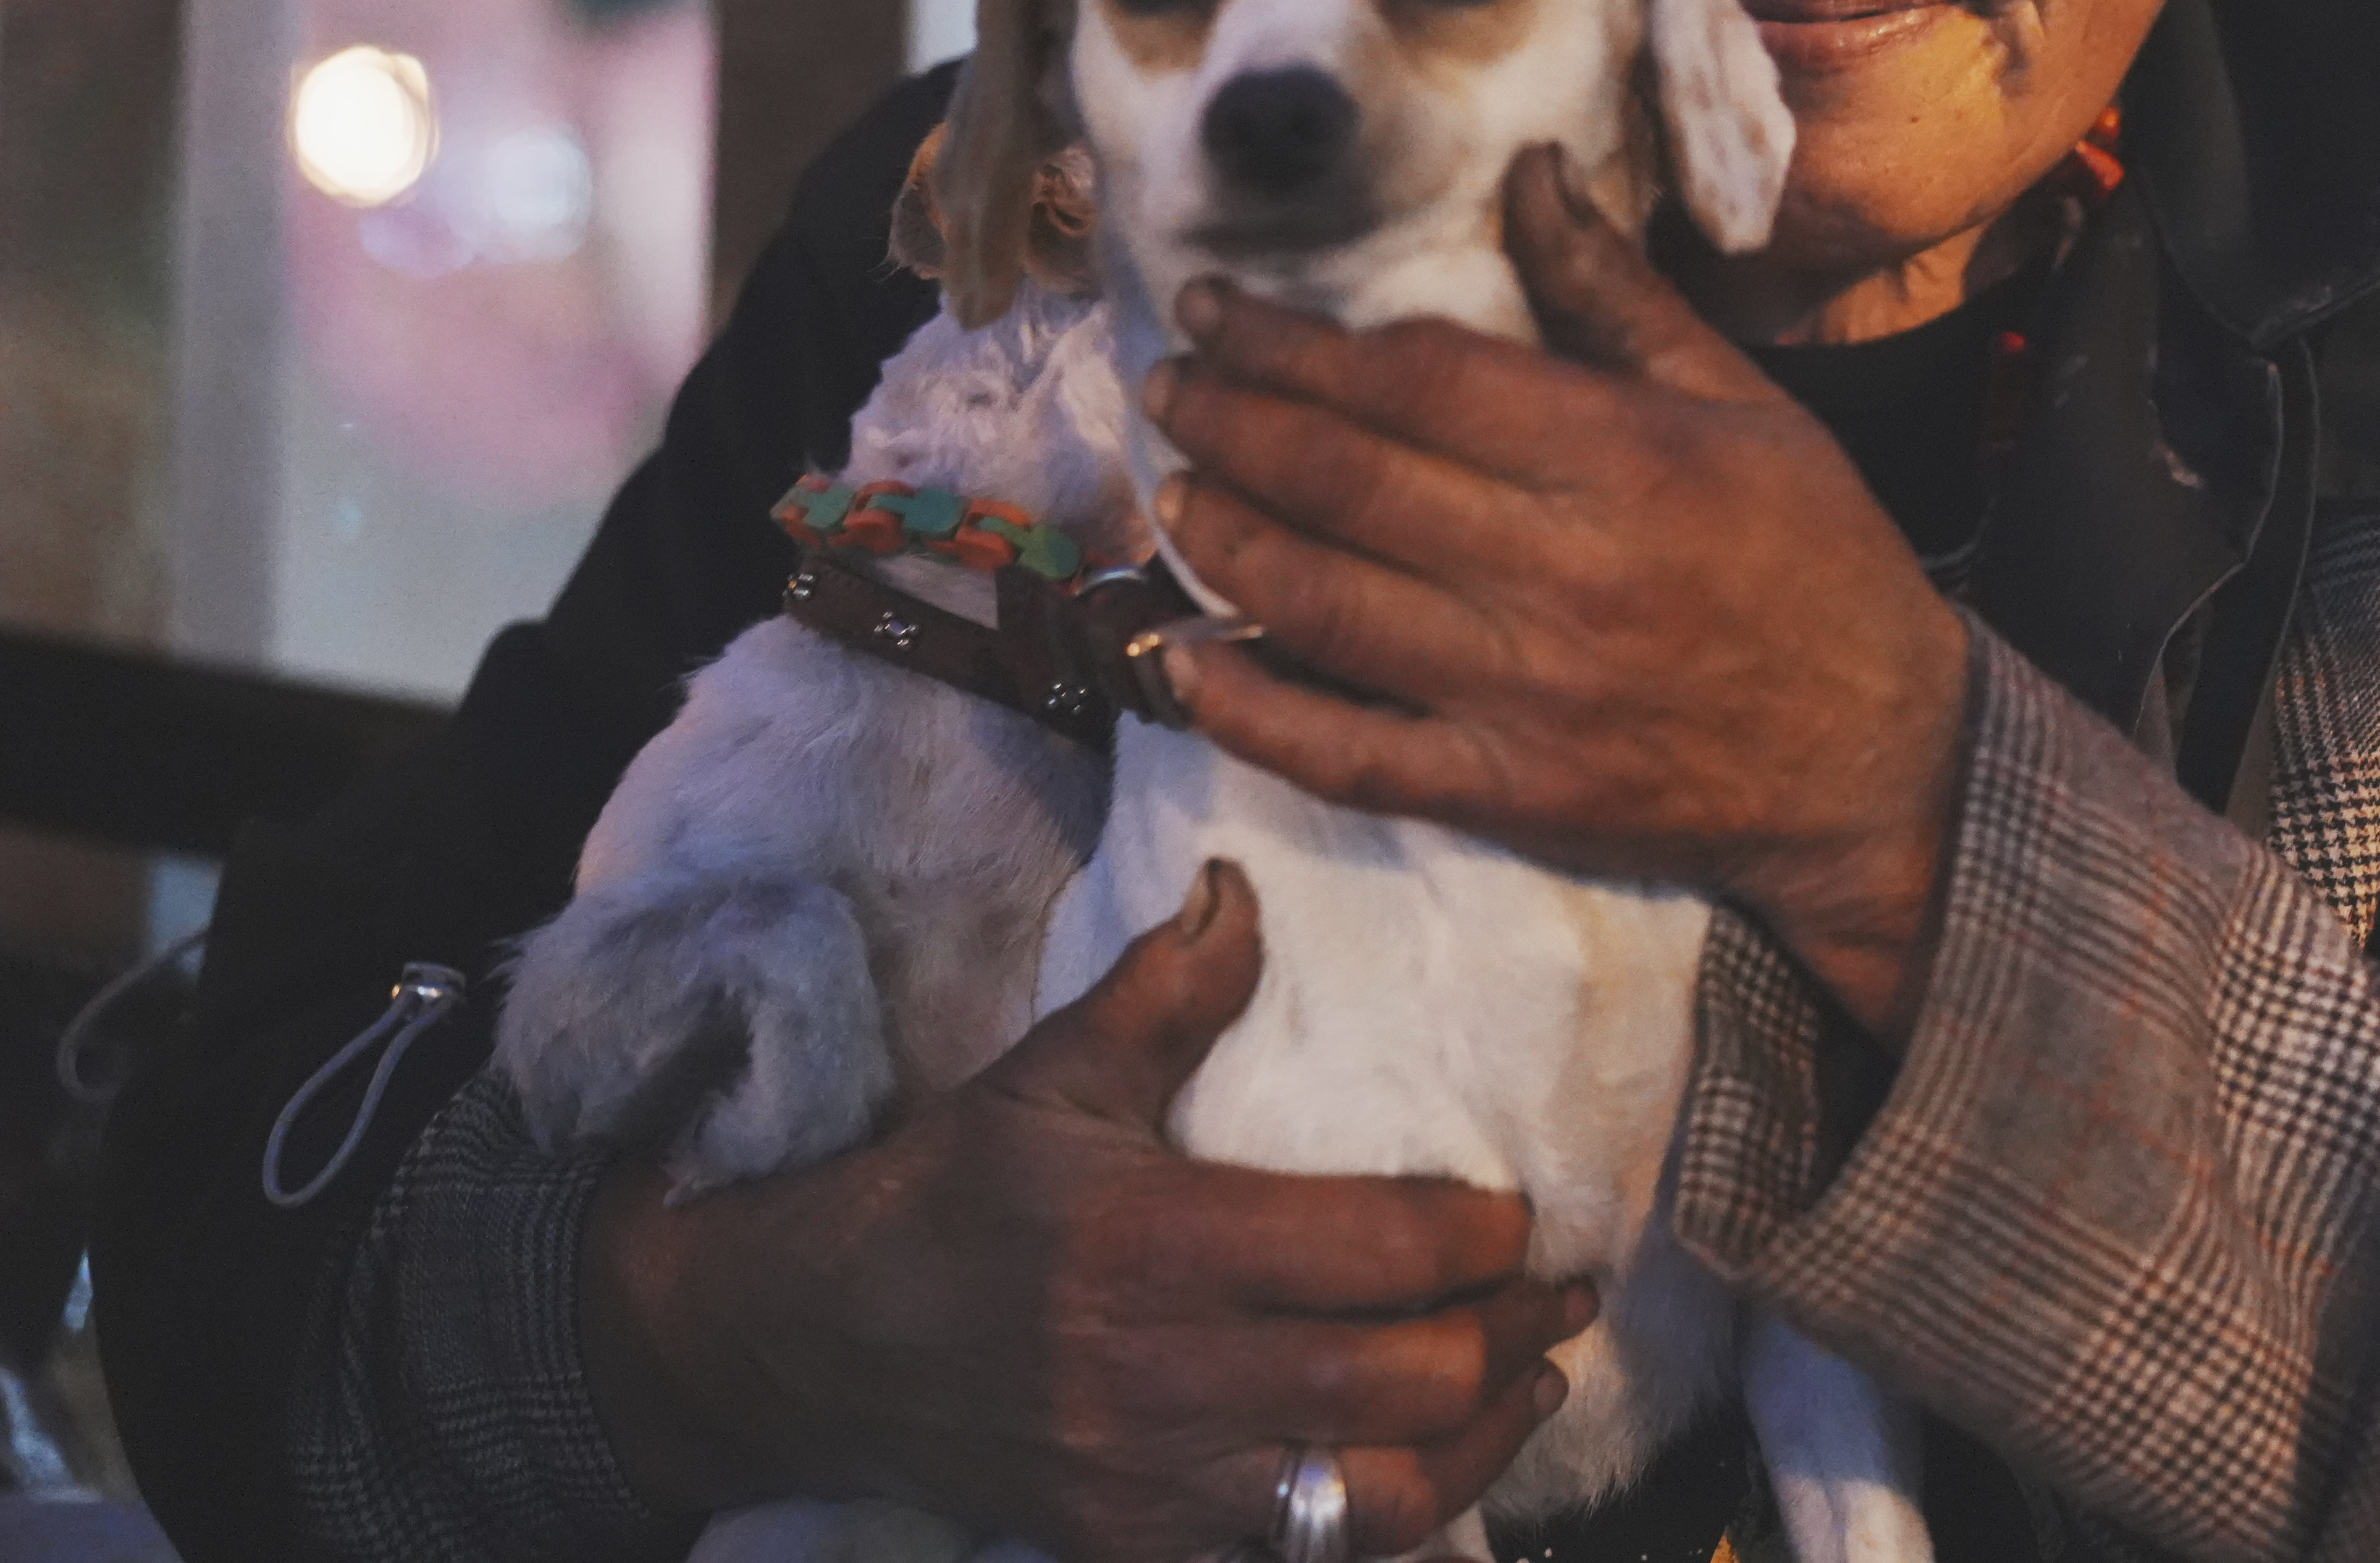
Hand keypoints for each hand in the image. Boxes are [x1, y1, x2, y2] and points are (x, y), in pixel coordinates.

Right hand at [581, 862, 1590, 1558]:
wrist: (823, 1347)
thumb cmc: (955, 1195)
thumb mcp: (1050, 1074)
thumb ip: (1165, 990)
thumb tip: (1244, 884)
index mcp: (1161, 1242)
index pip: (1380, 1251)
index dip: (1481, 1238)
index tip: (1520, 1215)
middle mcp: (1171, 1375)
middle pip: (1402, 1381)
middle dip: (1509, 1338)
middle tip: (1557, 1294)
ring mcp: (1158, 1482)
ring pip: (1376, 1497)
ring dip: (1479, 1442)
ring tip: (1531, 1384)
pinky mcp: (1139, 1547)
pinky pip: (1301, 1561)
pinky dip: (1388, 1522)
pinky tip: (1432, 1469)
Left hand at [1143, 149, 1974, 1041]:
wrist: (1881, 762)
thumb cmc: (1817, 560)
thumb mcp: (1742, 405)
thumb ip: (1616, 295)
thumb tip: (1528, 172)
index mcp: (1619, 459)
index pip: (1415, 381)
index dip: (1293, 341)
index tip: (1217, 309)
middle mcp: (1558, 572)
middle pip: (1346, 482)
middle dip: (1231, 423)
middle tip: (1167, 385)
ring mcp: (1523, 693)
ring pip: (1325, 607)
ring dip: (1224, 541)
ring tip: (1172, 491)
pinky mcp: (1505, 793)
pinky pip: (1346, 755)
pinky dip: (1251, 711)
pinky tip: (1186, 660)